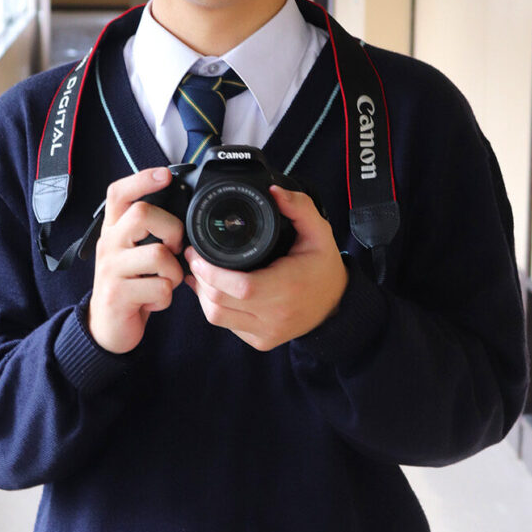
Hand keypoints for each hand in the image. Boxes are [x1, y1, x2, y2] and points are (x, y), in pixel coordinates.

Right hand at [88, 167, 184, 353]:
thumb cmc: (129, 285)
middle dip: (171, 229)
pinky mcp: (118, 295)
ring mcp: (110, 269)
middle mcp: (108, 244)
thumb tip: (183, 214)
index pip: (118, 193)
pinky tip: (154, 301)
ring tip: (164, 281)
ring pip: (158, 254)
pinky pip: (160, 289)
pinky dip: (166, 298)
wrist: (106, 327)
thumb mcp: (132, 253)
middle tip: (174, 249)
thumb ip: (148, 232)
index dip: (141, 179)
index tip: (165, 175)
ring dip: (174, 272)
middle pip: (142, 214)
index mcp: (113, 230)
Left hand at [184, 185, 347, 351]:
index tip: (197, 254)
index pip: (240, 287)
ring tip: (200, 272)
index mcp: (287, 287)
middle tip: (194, 257)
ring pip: (217, 317)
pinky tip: (213, 289)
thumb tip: (273, 190)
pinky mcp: (261, 341)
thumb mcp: (319, 232)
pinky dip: (215, 307)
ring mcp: (267, 332)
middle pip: (219, 303)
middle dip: (200, 278)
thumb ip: (299, 206)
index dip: (211, 272)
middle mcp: (275, 315)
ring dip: (202, 294)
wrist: (337, 304)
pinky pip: (227, 326)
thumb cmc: (324, 266)